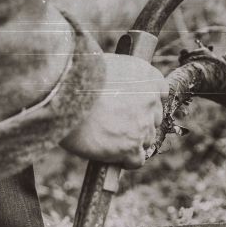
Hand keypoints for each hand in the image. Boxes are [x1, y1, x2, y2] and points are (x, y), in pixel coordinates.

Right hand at [59, 54, 168, 168]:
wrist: (65, 95)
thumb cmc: (77, 78)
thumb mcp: (107, 65)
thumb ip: (121, 79)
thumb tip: (117, 90)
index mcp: (147, 76)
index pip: (160, 93)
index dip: (145, 103)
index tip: (133, 108)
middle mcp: (150, 99)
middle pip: (153, 119)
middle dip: (139, 123)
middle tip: (117, 125)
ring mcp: (143, 124)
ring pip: (147, 140)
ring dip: (132, 142)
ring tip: (110, 141)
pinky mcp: (132, 146)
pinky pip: (137, 160)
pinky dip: (126, 161)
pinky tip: (113, 157)